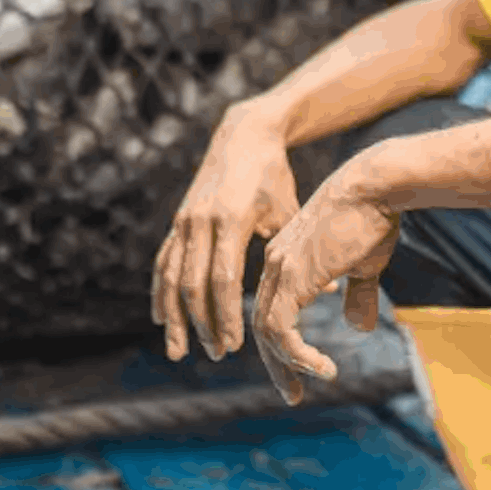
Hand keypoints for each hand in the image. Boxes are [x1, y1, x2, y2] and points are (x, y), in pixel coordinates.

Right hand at [151, 104, 299, 360]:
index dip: (226, 314)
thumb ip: (300, 250)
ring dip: (176, 317)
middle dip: (204, 323)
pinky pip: (163, 262)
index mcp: (232, 219)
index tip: (235, 345)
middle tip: (218, 354)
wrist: (243, 135)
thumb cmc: (273, 176)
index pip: (224, 278)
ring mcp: (185, 220)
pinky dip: (160, 293)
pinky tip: (160, 319)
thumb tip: (330, 291)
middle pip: (194, 284)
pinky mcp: (178, 220)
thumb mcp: (289, 209)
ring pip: (172, 277)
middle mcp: (202, 221)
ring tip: (179, 352)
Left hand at [251, 166, 400, 406]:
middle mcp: (275, 264)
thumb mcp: (365, 262)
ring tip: (304, 387)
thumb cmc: (374, 216)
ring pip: (267, 331)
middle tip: (292, 394)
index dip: (282, 342)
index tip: (302, 368)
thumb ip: (356, 294)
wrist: (375, 186)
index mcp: (287, 258)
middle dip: (277, 363)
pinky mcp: (293, 277)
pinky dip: (297, 354)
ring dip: (285, 365)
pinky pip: (281, 329)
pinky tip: (321, 367)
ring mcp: (281, 270)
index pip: (272, 308)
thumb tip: (357, 327)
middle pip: (262, 324)